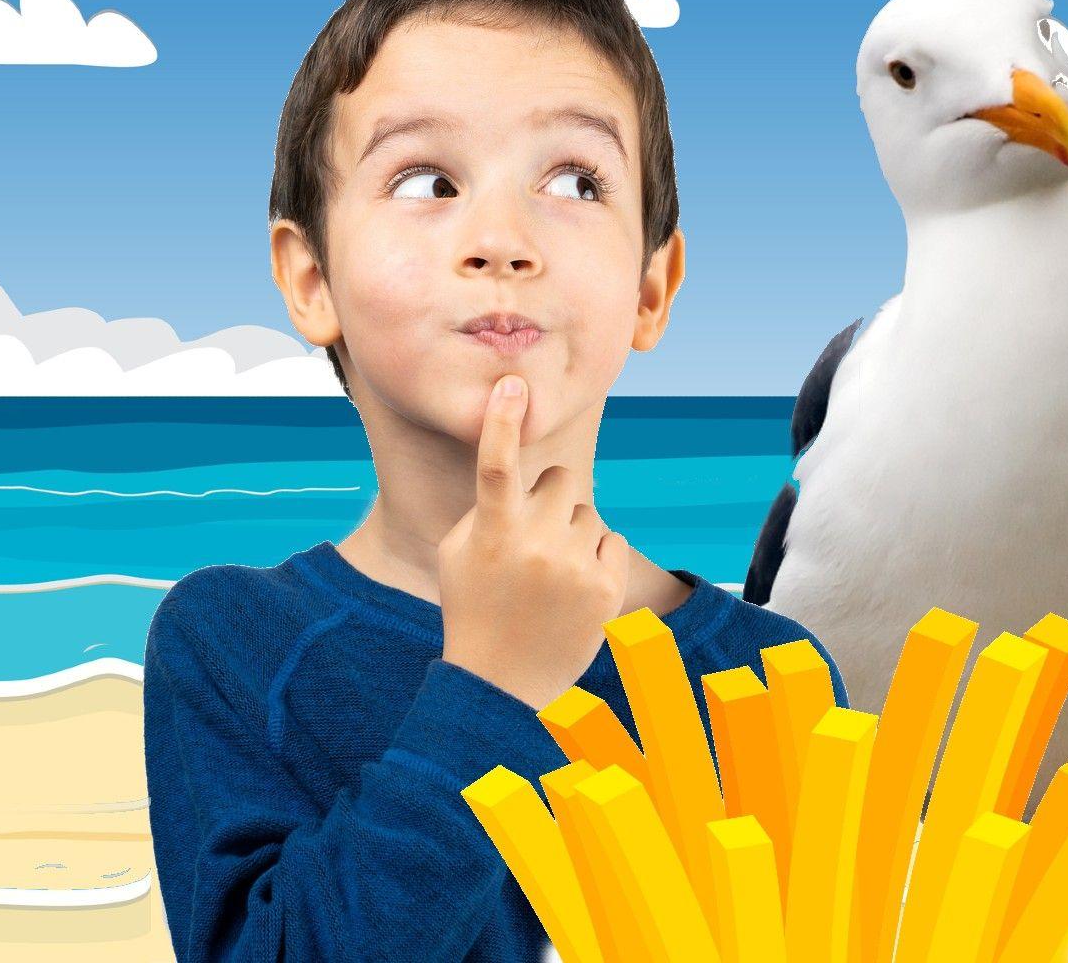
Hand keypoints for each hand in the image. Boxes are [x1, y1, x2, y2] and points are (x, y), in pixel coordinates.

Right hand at [437, 374, 631, 708]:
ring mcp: (575, 567)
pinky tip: (572, 587)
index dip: (502, 421)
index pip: (495, 465)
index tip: (512, 383)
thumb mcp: (457, 553)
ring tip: (548, 574)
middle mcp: (536, 545)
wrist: (503, 683)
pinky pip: (609, 540)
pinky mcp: (606, 588)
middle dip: (548, 497)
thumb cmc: (473, 607)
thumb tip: (521, 470)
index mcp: (492, 533)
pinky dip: (594, 555)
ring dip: (571, 531)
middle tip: (531, 534)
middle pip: (559, 480)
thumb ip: (485, 508)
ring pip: (586, 512)